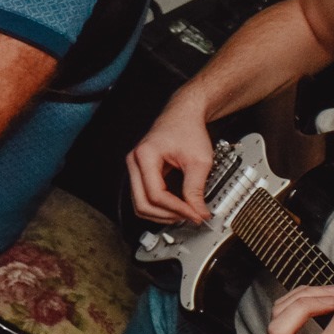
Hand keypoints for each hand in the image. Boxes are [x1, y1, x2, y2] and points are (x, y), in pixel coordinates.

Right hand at [125, 96, 213, 224]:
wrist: (184, 116)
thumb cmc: (188, 130)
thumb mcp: (198, 161)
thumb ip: (196, 189)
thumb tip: (198, 212)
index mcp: (145, 156)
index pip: (156, 194)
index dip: (177, 209)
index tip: (196, 215)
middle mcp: (134, 162)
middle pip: (142, 203)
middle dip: (168, 215)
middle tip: (190, 217)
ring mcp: (135, 167)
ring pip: (140, 204)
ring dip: (162, 214)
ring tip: (183, 214)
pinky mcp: (140, 172)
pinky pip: (143, 197)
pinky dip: (159, 207)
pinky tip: (176, 208)